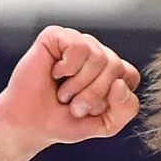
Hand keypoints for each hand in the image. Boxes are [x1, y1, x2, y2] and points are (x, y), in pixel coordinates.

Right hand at [0, 26, 140, 160]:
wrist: (31, 124)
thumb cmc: (65, 121)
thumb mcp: (107, 124)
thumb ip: (126, 109)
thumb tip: (120, 84)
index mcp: (112, 72)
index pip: (130, 76)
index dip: (112, 98)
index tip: (92, 110)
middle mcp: (97, 53)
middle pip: (115, 66)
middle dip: (94, 94)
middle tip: (73, 105)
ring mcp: (78, 43)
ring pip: (99, 56)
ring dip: (79, 84)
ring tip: (64, 92)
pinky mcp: (57, 36)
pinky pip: (78, 46)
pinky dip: (68, 67)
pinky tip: (56, 73)